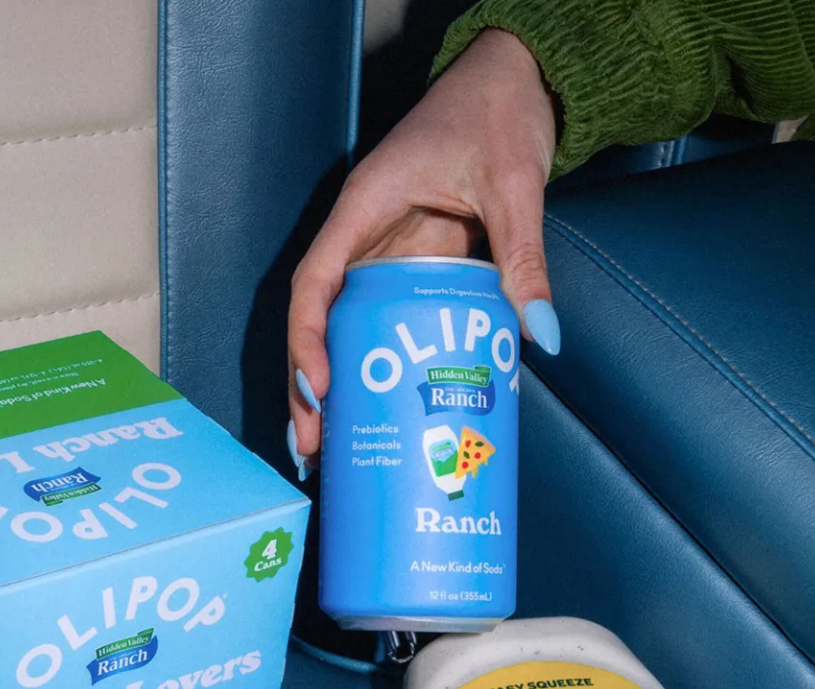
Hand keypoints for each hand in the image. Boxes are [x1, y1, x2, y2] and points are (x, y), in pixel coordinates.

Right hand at [288, 27, 558, 467]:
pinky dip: (367, 369)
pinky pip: (376, 323)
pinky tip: (372, 413)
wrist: (512, 81)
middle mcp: (361, 235)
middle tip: (312, 446)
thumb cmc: (499, 112)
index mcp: (366, 206)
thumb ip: (523, 258)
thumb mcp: (515, 185)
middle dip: (307, 387)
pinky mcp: (406, 265)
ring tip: (328, 449)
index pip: (316, 281)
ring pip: (338, 328)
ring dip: (328, 388)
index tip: (319, 390)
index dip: (308, 340)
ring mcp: (381, 253)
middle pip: (316, 320)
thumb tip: (540, 334)